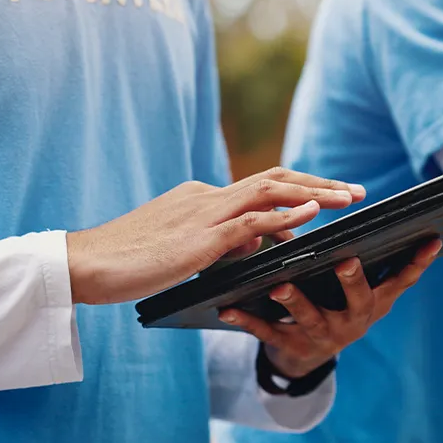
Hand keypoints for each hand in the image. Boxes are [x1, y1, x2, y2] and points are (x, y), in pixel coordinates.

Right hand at [66, 167, 366, 304]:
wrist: (86, 263)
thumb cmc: (125, 262)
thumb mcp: (178, 249)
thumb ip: (217, 244)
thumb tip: (254, 244)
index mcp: (200, 199)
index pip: (259, 188)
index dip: (298, 193)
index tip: (328, 201)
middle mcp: (206, 197)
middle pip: (275, 178)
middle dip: (319, 183)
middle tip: (355, 192)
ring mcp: (204, 214)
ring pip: (270, 190)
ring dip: (315, 193)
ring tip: (349, 199)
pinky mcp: (199, 238)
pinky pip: (251, 220)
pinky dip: (285, 214)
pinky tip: (312, 216)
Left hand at [220, 240, 441, 377]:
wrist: (305, 355)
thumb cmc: (333, 302)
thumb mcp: (354, 288)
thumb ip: (364, 257)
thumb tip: (363, 205)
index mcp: (373, 301)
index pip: (401, 280)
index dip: (417, 263)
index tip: (429, 240)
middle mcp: (354, 321)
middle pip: (357, 300)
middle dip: (353, 281)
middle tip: (346, 261)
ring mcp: (323, 337)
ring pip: (309, 318)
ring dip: (295, 301)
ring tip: (279, 286)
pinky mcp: (291, 347)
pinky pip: (266, 333)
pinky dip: (246, 320)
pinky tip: (228, 308)